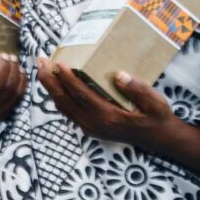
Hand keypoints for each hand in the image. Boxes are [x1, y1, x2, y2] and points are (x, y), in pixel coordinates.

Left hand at [35, 57, 174, 149]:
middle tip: (40, 60)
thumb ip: (137, 89)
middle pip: (63, 100)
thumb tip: (118, 75)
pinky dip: (58, 96)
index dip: (66, 78)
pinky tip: (55, 84)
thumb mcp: (155, 102)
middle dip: (49, 80)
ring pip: (62, 106)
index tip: (57, 62)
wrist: (158, 138)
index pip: (80, 94)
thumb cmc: (157, 117)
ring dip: (50, 87)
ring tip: (43, 69)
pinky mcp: (89, 128)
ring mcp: (89, 127)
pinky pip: (68, 111)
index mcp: (108, 116)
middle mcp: (94, 123)